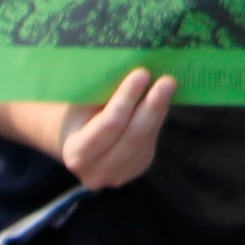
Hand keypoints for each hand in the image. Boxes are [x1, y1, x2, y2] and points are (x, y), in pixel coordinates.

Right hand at [55, 71, 177, 188]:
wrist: (76, 139)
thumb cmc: (78, 113)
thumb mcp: (82, 103)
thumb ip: (103, 93)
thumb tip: (135, 69)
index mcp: (76, 153)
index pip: (108, 125)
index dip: (126, 99)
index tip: (141, 74)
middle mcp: (96, 172)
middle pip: (132, 137)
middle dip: (152, 106)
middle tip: (167, 80)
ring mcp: (118, 175)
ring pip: (146, 141)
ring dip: (159, 111)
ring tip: (169, 85)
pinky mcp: (136, 168)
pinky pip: (150, 143)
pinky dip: (157, 120)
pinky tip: (162, 100)